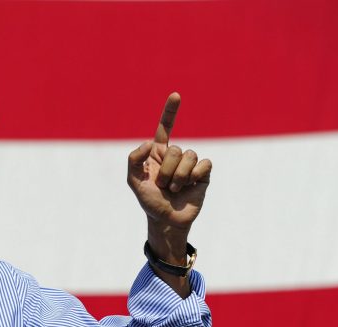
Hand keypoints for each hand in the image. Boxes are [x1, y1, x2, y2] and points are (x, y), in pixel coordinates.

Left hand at [127, 93, 211, 250]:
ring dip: (179, 176)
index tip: (176, 95)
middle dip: (167, 170)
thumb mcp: (134, 181)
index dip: (171, 111)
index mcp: (158, 153)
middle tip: (163, 185)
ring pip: (189, 156)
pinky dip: (195, 175)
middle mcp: (174, 156)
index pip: (165, 127)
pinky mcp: (203, 174)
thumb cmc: (149, 201)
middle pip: (175, 149)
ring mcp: (190, 164)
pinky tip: (191, 185)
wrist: (166, 220)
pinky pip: (204, 164)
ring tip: (174, 189)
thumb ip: (134, 160)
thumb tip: (150, 142)